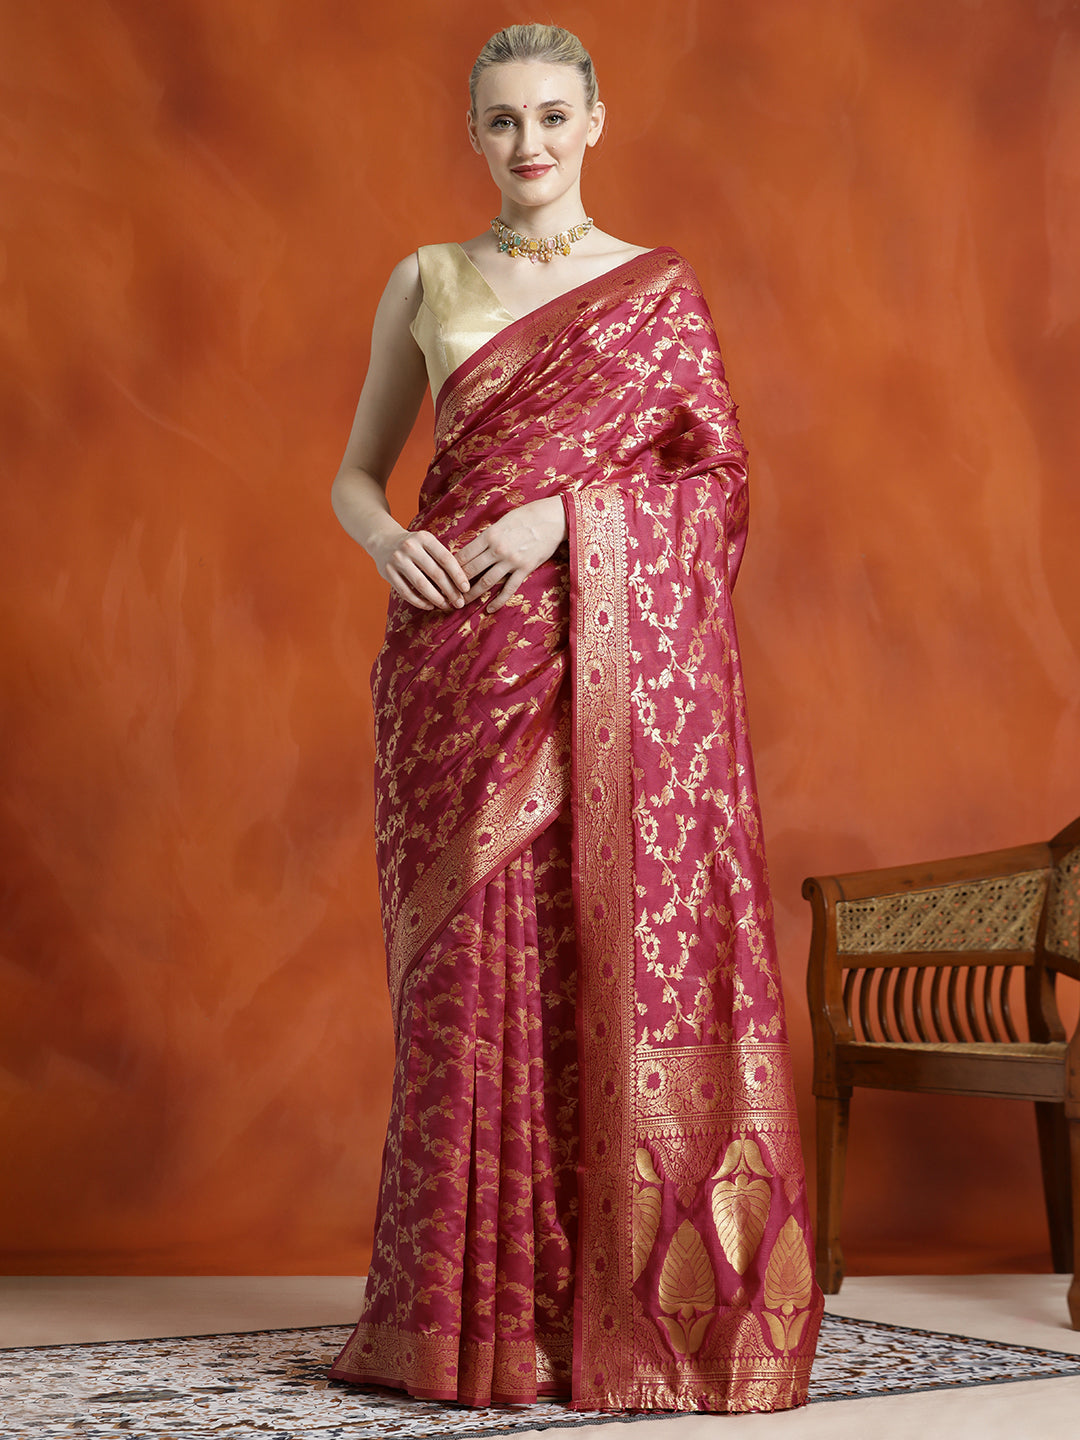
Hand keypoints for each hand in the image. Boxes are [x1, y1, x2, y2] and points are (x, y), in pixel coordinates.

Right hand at [369, 525, 470, 610]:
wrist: (382, 540)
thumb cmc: (414, 545)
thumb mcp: (427, 542)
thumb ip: (441, 557)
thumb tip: (462, 582)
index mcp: (424, 538)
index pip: (446, 559)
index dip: (458, 575)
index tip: (466, 589)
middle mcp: (410, 547)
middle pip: (435, 573)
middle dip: (450, 590)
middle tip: (459, 603)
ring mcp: (397, 560)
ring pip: (421, 585)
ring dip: (436, 598)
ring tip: (446, 606)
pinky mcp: (387, 572)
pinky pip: (406, 592)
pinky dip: (419, 602)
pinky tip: (430, 605)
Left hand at [457, 497, 567, 611]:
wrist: (553, 519)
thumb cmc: (527, 516)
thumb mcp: (502, 521)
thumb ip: (488, 536)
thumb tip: (473, 549)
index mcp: (489, 535)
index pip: (464, 554)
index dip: (452, 566)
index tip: (445, 574)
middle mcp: (497, 550)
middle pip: (471, 570)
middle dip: (457, 583)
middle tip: (448, 592)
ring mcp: (511, 561)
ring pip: (486, 582)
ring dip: (472, 594)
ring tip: (462, 602)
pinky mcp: (525, 569)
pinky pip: (509, 589)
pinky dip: (498, 600)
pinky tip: (490, 609)